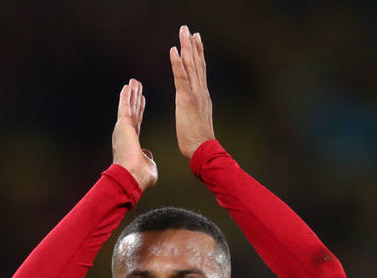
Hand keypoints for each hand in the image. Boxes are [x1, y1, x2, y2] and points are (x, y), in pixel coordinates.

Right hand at [112, 78, 157, 190]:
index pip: (137, 121)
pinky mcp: (123, 125)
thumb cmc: (140, 176)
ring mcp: (123, 129)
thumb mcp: (148, 165)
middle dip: (135, 98)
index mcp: (132, 142)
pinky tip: (127, 87)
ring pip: (128, 107)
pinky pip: (124, 107)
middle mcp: (125, 134)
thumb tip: (148, 155)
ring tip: (133, 82)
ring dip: (131, 94)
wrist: (132, 176)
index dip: (139, 110)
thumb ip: (148, 158)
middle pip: (132, 111)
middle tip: (136, 86)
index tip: (142, 99)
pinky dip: (126, 97)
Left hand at [170, 25, 214, 158]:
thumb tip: (194, 110)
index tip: (196, 40)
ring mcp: (195, 94)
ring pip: (191, 66)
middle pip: (197, 63)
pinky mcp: (186, 99)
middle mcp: (201, 91)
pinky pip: (181, 77)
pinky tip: (174, 49)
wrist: (203, 149)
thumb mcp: (197, 121)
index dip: (198, 54)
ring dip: (186, 46)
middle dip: (192, 45)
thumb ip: (196, 111)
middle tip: (188, 29)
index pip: (200, 71)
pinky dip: (177, 62)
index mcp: (202, 96)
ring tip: (183, 31)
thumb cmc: (199, 142)